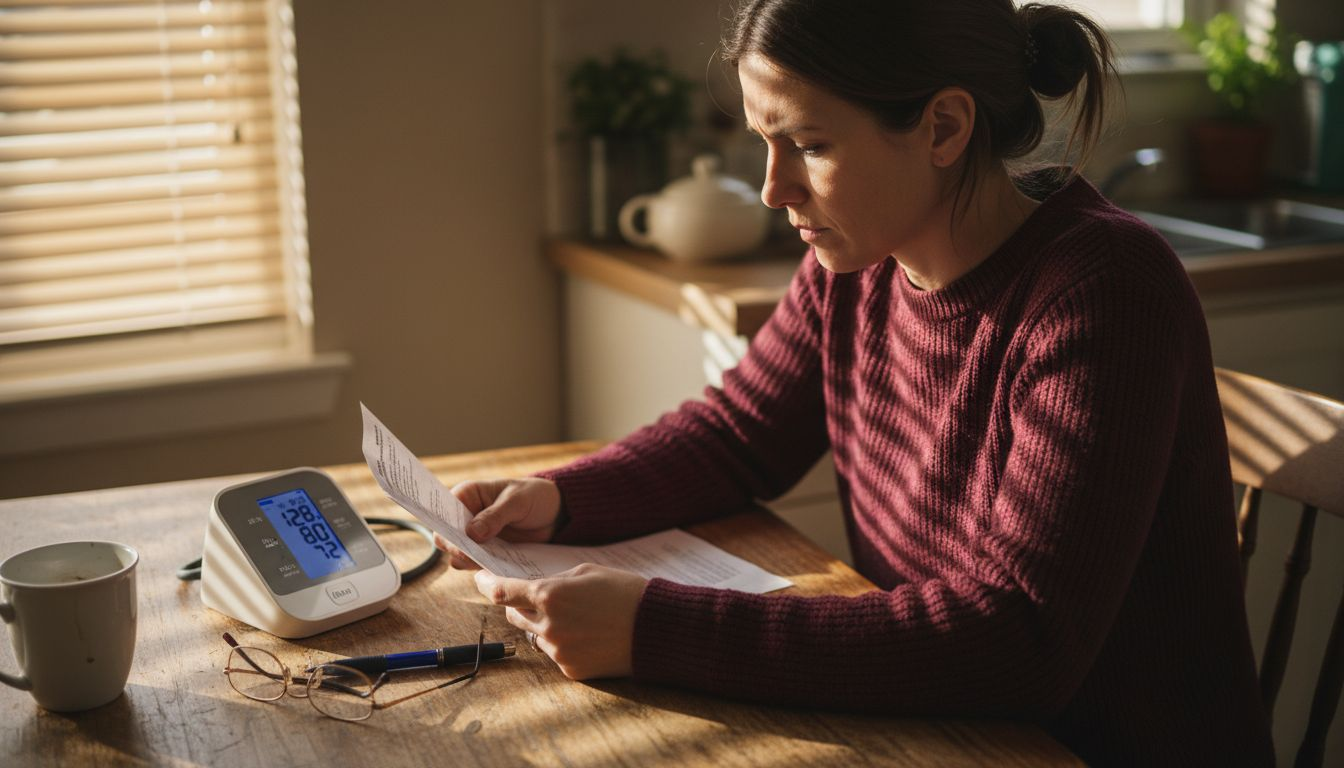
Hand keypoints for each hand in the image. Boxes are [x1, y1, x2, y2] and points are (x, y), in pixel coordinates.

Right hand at [432, 477, 560, 569]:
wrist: (554, 514)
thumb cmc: (533, 496)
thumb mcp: (517, 501)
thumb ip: (495, 515)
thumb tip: (472, 533)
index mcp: (466, 495)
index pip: (443, 512)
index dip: (444, 526)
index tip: (456, 540)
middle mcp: (465, 518)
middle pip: (447, 537)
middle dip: (456, 548)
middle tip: (471, 556)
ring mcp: (474, 538)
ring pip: (460, 555)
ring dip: (469, 561)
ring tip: (487, 563)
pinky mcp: (486, 554)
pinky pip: (478, 565)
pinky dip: (484, 569)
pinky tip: (496, 570)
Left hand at [474, 564, 646, 679]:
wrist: (656, 628)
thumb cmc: (625, 592)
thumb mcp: (588, 571)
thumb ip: (556, 580)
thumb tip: (537, 590)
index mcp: (550, 595)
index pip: (503, 592)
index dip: (487, 585)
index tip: (481, 580)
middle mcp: (548, 625)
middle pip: (514, 615)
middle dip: (520, 605)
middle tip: (537, 597)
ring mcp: (558, 651)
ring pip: (535, 635)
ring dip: (545, 625)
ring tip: (578, 617)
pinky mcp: (570, 670)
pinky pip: (555, 653)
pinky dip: (564, 643)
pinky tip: (588, 635)